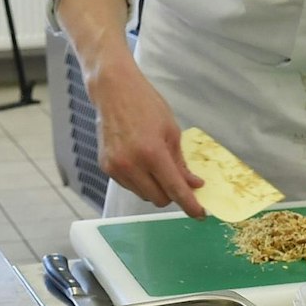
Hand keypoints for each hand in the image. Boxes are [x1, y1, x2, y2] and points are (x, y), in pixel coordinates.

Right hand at [87, 61, 203, 217]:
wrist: (114, 91)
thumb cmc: (145, 104)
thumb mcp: (171, 131)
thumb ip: (181, 163)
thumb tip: (193, 184)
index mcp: (152, 153)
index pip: (174, 189)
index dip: (189, 205)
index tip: (199, 214)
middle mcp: (131, 165)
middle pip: (158, 199)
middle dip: (171, 194)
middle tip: (178, 179)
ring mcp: (116, 168)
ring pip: (143, 195)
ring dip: (154, 187)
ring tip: (154, 162)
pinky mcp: (106, 168)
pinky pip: (129, 186)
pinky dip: (139, 180)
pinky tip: (139, 161)